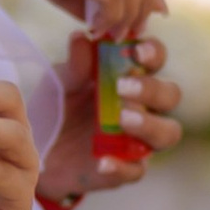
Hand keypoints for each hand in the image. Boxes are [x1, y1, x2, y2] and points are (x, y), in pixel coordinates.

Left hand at [39, 31, 182, 206]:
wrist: (38, 150)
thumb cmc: (58, 106)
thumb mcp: (60, 84)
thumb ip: (74, 66)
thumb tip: (81, 38)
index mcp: (130, 78)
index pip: (156, 60)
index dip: (154, 53)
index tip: (137, 52)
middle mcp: (143, 107)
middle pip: (171, 95)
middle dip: (153, 90)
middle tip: (122, 88)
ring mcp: (138, 140)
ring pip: (169, 133)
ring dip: (151, 125)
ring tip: (123, 120)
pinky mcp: (126, 169)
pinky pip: (136, 171)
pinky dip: (121, 166)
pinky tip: (102, 161)